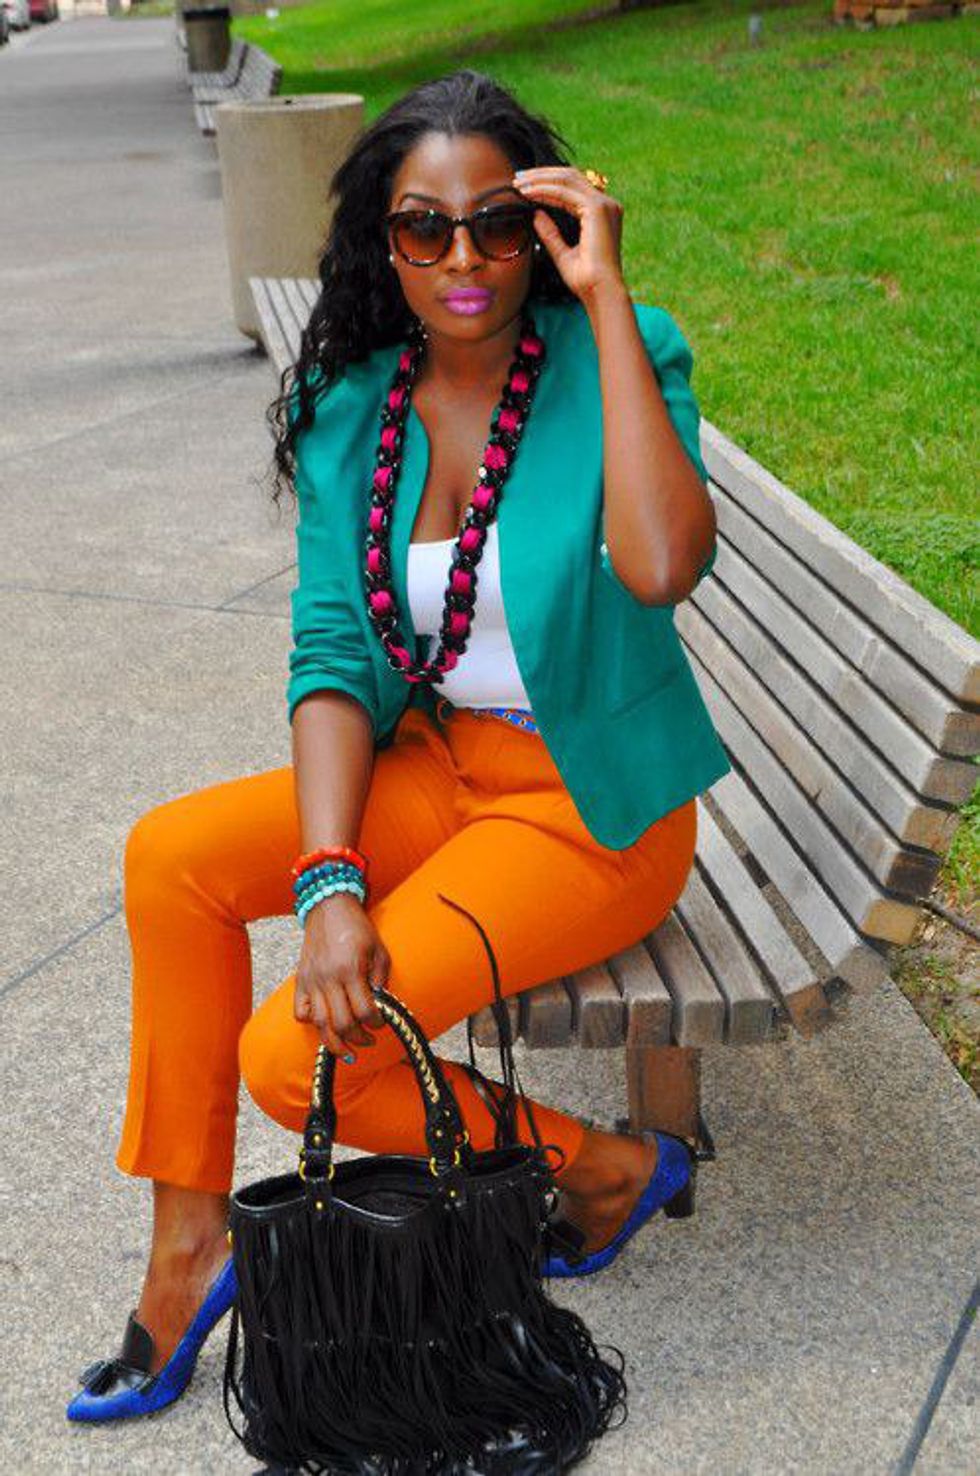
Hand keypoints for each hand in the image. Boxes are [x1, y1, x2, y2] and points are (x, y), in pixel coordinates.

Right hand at [294, 893, 387, 1060]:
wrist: (328, 906)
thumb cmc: (357, 927)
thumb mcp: (379, 948)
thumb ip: (381, 977)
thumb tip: (381, 1004)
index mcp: (351, 969)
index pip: (365, 1010)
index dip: (377, 1023)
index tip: (382, 1023)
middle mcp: (328, 978)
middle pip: (341, 1023)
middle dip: (358, 1039)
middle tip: (369, 1041)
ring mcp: (311, 981)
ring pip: (320, 1024)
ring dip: (335, 1043)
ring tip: (347, 1051)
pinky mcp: (300, 980)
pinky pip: (301, 1012)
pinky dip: (312, 1023)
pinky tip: (324, 1025)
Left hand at [512, 164, 625, 304]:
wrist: (600, 292)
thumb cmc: (586, 280)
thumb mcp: (562, 253)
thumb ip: (550, 233)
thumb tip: (536, 214)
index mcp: (602, 213)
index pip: (573, 188)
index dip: (547, 184)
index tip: (525, 187)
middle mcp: (606, 205)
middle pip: (570, 176)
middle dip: (541, 174)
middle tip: (517, 178)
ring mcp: (604, 204)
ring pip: (567, 178)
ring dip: (540, 178)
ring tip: (519, 183)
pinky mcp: (597, 209)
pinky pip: (564, 191)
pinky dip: (544, 189)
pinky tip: (528, 193)